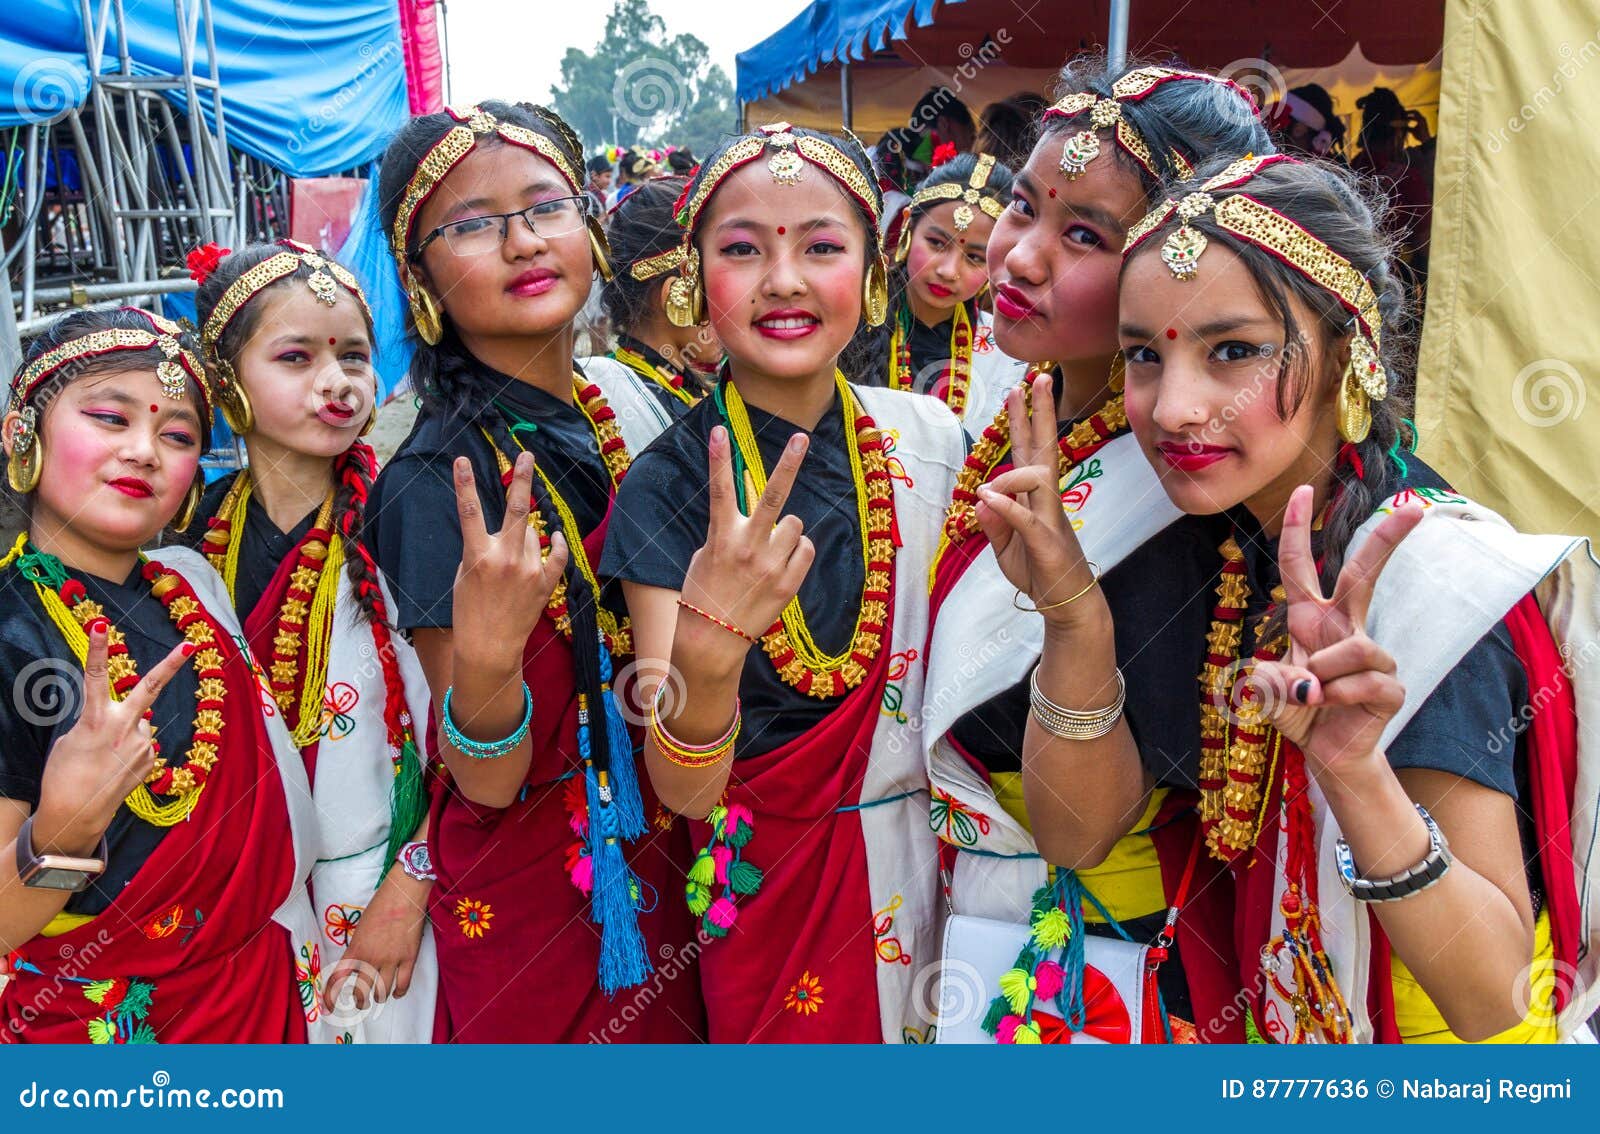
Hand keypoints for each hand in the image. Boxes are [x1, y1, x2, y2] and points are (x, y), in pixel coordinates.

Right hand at [32, 625, 190, 854]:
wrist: (76, 814)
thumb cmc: (64, 774)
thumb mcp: (72, 740)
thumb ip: (99, 721)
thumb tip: (122, 719)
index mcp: (95, 719)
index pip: (95, 676)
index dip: (98, 649)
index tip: (102, 625)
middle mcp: (124, 727)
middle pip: (151, 687)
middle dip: (171, 664)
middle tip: (190, 644)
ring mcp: (142, 744)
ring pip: (139, 723)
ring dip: (127, 731)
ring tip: (107, 757)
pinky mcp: (150, 760)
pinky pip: (142, 744)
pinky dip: (130, 749)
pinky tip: (116, 767)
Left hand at [322, 869, 427, 1013]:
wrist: (403, 893)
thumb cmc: (381, 905)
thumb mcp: (361, 928)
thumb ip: (358, 948)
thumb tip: (357, 965)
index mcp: (355, 949)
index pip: (337, 979)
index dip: (330, 998)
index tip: (329, 1008)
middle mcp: (371, 958)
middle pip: (361, 992)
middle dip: (359, 1001)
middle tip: (361, 1002)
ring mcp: (391, 959)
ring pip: (382, 992)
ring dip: (379, 997)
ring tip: (379, 996)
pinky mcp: (409, 958)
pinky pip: (403, 984)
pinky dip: (399, 992)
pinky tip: (396, 992)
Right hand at [450, 452, 568, 661]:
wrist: (489, 647)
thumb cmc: (469, 611)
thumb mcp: (463, 576)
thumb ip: (479, 548)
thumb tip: (499, 529)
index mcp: (478, 556)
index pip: (469, 511)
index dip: (464, 483)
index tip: (462, 460)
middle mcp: (505, 559)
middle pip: (516, 509)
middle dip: (522, 478)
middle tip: (526, 455)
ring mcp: (529, 571)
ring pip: (532, 537)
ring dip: (525, 541)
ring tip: (512, 568)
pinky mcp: (545, 584)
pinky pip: (556, 555)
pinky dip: (555, 544)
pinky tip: (553, 537)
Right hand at [678, 426, 814, 661]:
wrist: (712, 640)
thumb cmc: (705, 593)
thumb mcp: (707, 555)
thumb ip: (730, 530)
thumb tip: (756, 513)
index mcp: (722, 537)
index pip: (720, 489)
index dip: (718, 457)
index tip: (719, 429)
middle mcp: (748, 547)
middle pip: (772, 496)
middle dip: (788, 464)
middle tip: (801, 438)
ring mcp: (770, 565)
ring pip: (795, 524)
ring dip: (787, 531)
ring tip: (771, 549)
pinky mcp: (788, 584)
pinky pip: (805, 549)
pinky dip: (797, 552)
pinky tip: (781, 565)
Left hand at [974, 374, 1098, 626]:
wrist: (1063, 603)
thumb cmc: (1038, 571)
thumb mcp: (1005, 547)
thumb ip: (994, 522)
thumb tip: (982, 497)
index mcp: (1035, 497)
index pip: (1028, 452)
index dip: (1023, 421)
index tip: (1018, 390)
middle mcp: (1046, 499)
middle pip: (1042, 448)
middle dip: (1038, 413)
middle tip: (1038, 377)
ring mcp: (1050, 517)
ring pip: (1036, 477)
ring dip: (1009, 474)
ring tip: (989, 486)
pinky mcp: (1047, 540)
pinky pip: (1026, 516)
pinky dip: (1007, 505)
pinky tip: (989, 496)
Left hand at [1251, 485, 1424, 776]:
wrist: (1325, 751)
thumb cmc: (1298, 709)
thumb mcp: (1266, 694)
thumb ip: (1267, 684)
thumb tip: (1302, 682)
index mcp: (1309, 618)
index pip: (1300, 566)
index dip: (1299, 529)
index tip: (1305, 491)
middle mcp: (1342, 627)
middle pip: (1363, 575)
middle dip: (1386, 540)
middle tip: (1412, 508)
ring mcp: (1371, 655)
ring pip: (1354, 647)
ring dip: (1325, 674)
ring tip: (1314, 694)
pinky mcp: (1390, 687)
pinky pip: (1366, 682)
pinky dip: (1339, 698)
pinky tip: (1332, 707)